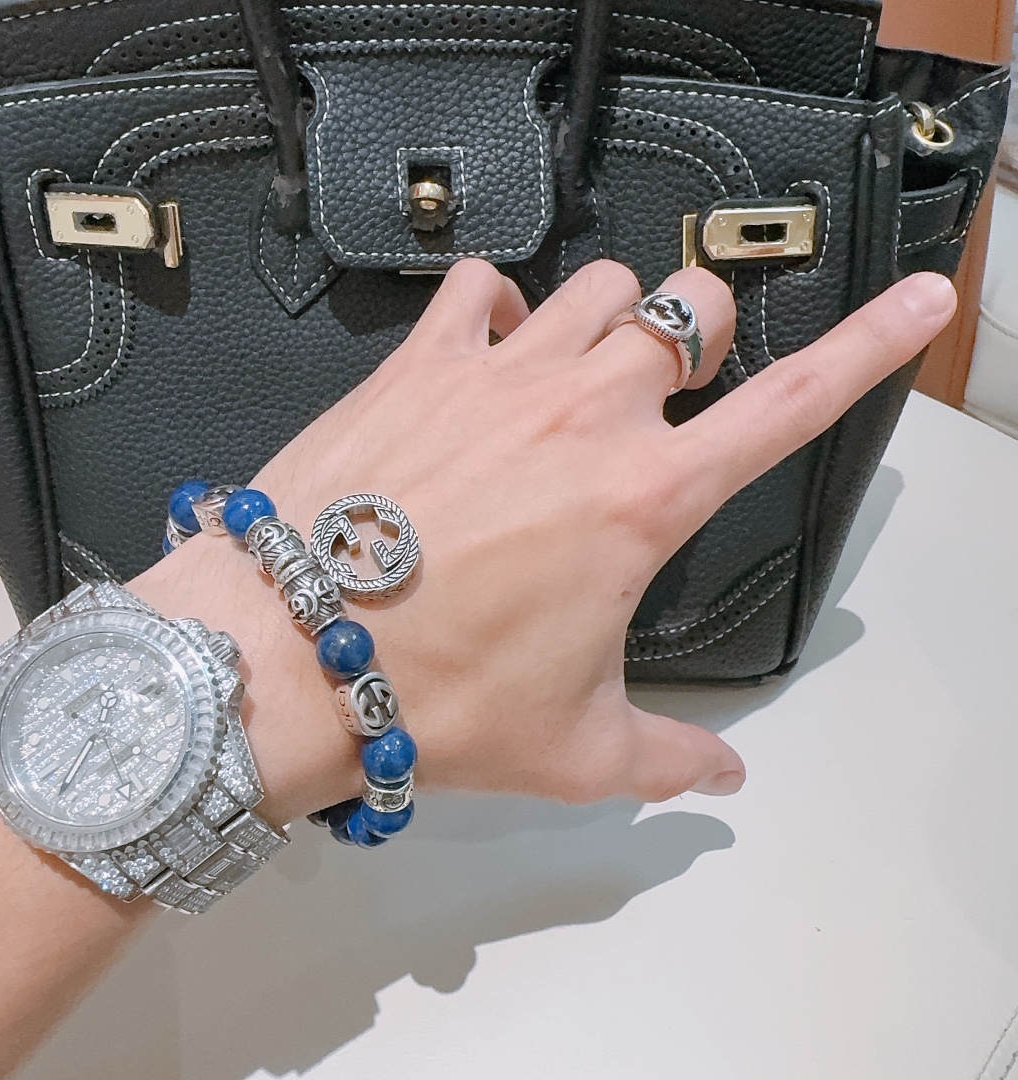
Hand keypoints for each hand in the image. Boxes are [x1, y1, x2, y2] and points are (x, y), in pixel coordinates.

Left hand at [133, 260, 955, 822]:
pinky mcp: (418, 360)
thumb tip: (722, 780)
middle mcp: (583, 413)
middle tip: (666, 390)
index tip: (918, 303)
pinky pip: (478, 289)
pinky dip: (495, 309)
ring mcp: (498, 372)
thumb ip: (671, 761)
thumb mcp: (574, 747)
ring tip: (576, 375)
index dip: (869, 348)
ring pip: (597, 284)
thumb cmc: (432, 699)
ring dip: (608, 319)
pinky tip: (482, 357)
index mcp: (642, 500)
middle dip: (698, 337)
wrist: (289, 652)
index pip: (791, 407)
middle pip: (689, 308)